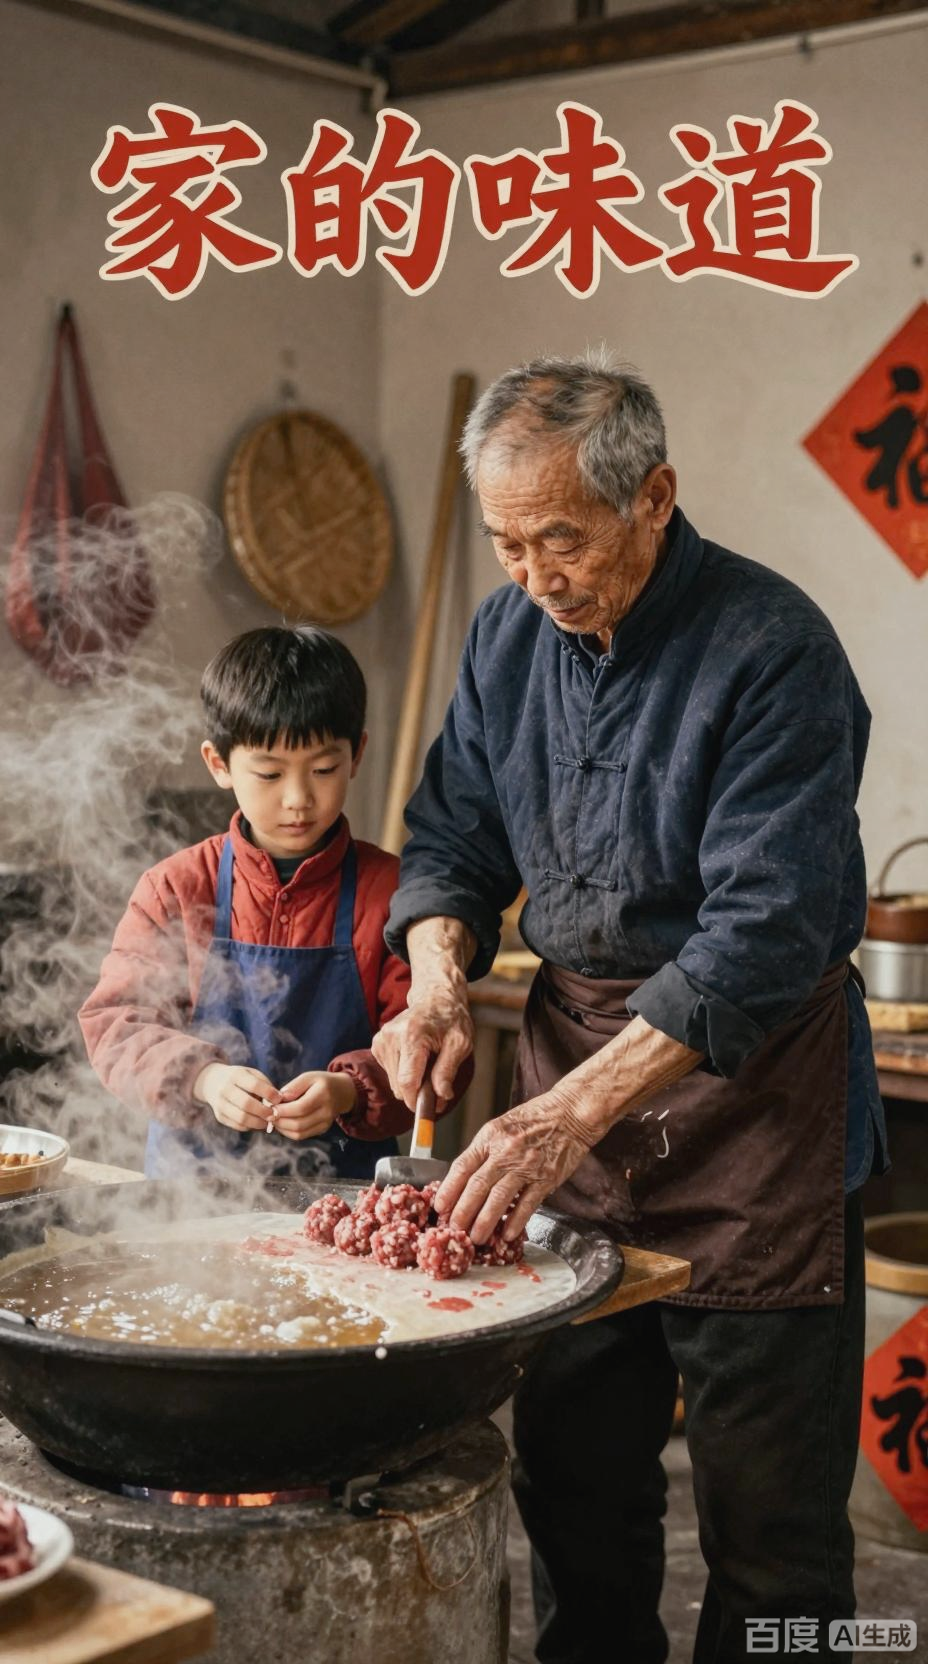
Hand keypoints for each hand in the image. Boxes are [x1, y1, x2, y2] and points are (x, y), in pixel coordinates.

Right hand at [194, 1064, 281, 1133]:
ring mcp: (220, 1104)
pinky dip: (251, 1126)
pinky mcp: (219, 1116)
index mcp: (235, 1075)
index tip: (279, 1099)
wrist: (213, 1082)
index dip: (269, 1094)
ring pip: (241, 1118)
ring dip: (258, 1122)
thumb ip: (266, 1086)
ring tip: (268, 1121)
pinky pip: (238, 1125)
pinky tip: (257, 1122)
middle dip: (264, 1112)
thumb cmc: (241, 1078)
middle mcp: (224, 1089)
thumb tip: (280, 1102)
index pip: (254, 1085)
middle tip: (275, 1115)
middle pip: (246, 1104)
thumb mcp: (252, 1075)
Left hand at [270, 1071, 356, 1140]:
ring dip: (282, 1128)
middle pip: (299, 1123)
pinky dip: (289, 1132)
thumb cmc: (322, 1082)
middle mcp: (327, 1111)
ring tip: (274, 1119)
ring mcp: (326, 1123)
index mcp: (323, 1094)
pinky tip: (283, 1124)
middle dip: (280, 1121)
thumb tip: (278, 1099)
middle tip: (268, 1114)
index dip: (283, 1110)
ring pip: (299, 1133)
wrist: (343, 1092)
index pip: (301, 1107)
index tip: (270, 1107)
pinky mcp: (322, 1129)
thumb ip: (293, 1087)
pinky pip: (302, 1136)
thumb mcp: (308, 1076)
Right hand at [372, 987, 473, 1110]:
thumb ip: (448, 1071)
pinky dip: (404, 1073)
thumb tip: (441, 1096)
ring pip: (394, 1083)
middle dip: (419, 1092)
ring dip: (412, 1083)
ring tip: (428, 1064)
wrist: (436, 998)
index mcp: (412, 1035)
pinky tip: (417, 1059)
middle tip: (438, 1083)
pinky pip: (391, 1074)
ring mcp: (381, 1040)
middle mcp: (391, 1037)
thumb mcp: (460, 1043)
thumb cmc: (451, 1020)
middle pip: (400, 1086)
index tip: (427, 1114)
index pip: (407, 1082)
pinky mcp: (377, 1044)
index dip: (416, 1102)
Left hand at [434, 1089, 595, 1243]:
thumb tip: (465, 1180)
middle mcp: (505, 1151)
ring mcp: (526, 1165)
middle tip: (454, 1229)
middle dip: (462, 1211)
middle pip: (477, 1186)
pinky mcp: (546, 1178)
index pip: (463, 1166)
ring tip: (476, 1238)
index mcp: (490, 1137)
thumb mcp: (501, 1126)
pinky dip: (516, 1221)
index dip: (449, 1188)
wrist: (570, 1113)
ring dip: (485, 1221)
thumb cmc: (534, 1119)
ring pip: (499, 1198)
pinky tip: (506, 1233)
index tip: (440, 1206)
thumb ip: (484, 1151)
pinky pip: (528, 1203)